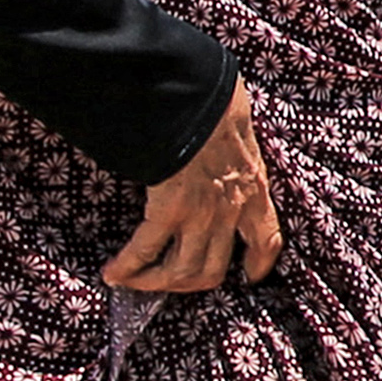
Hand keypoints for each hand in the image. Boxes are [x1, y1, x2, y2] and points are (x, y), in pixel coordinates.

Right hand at [102, 86, 284, 293]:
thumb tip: (225, 127)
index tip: (250, 276)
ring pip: (181, 271)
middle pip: (214, 269)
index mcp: (253, 190)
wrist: (202, 96)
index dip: (258, 264)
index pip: (267, 239)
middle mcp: (231, 210)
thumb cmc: (219, 102)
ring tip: (134, 281)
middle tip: (167, 281)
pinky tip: (114, 272)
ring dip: (155, 282)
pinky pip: (146, 249)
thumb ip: (237, 142)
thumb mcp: (242, 127)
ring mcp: (202, 214)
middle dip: (187, 284)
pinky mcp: (170, 208)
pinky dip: (128, 266)